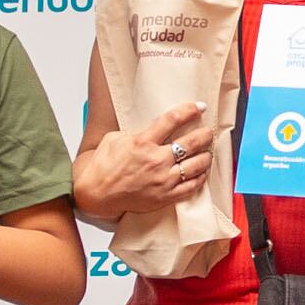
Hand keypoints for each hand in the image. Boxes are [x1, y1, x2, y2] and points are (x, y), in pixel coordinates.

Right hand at [81, 101, 212, 214]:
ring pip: (197, 165)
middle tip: (208, 132)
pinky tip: (201, 172)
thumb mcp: (115, 138)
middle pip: (192, 143)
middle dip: (205, 134)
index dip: (190, 110)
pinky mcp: (165, 197)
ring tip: (207, 152)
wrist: (96, 194)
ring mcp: (163, 180)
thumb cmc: (103, 167)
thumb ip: (137, 132)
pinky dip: (200, 177)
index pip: (173, 120)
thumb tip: (152, 127)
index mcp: (143, 142)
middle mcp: (156, 160)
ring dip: (206, 156)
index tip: (199, 107)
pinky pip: (192, 186)